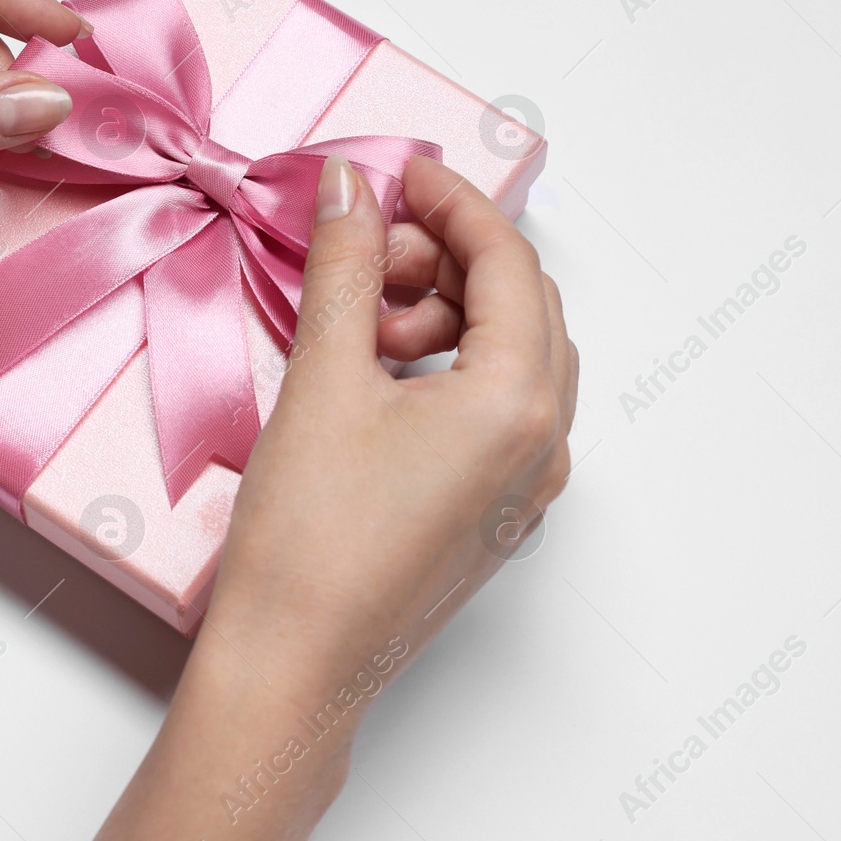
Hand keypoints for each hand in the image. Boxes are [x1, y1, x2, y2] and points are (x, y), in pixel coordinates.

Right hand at [215, 152, 577, 695]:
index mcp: (519, 402)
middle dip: (449, 260)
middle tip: (369, 254)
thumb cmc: (309, 539)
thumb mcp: (324, 380)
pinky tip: (381, 376)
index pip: (508, 262)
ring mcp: (529, 485)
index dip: (454, 201)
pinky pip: (499, 409)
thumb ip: (345, 267)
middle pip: (524, 304)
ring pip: (515, 357)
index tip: (402, 172)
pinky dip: (452, 368)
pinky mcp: (499, 513)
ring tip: (364, 329)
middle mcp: (546, 443)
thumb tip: (350, 187)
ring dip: (449, 315)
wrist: (294, 669)